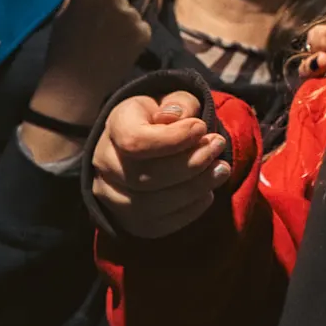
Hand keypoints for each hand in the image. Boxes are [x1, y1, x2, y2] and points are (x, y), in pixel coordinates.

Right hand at [31, 0, 154, 125]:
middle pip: (119, 0)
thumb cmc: (63, 50)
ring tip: (109, 45)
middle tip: (101, 36)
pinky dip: (134, 39)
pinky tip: (120, 51)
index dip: (97, 10)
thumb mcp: (63, 16)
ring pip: (131, 14)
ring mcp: (129, 15)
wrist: (74, 85)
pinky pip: (141, 29)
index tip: (90, 25)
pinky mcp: (143, 31)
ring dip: (124, 25)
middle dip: (113, 14)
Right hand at [91, 91, 232, 237]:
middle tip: (218, 147)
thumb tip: (177, 116)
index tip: (201, 128)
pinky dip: (188, 211)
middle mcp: (104, 163)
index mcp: (115, 126)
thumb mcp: (173, 100)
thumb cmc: (165, 118)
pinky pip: (158, 225)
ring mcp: (112, 196)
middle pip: (142, 177)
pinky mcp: (128, 221)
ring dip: (193, 189)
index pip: (134, 141)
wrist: (150, 141)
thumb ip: (179, 103)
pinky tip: (207, 193)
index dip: (172, 139)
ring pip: (149, 205)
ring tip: (221, 170)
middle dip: (189, 164)